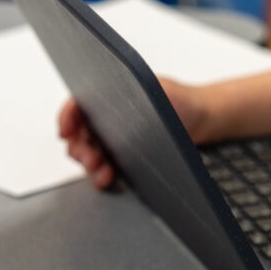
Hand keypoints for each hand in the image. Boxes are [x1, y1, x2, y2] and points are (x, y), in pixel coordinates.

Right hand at [58, 77, 206, 189]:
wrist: (204, 122)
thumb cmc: (183, 100)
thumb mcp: (162, 89)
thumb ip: (141, 91)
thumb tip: (120, 98)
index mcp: (109, 96)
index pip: (77, 104)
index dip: (66, 116)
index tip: (66, 131)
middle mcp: (107, 120)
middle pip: (79, 135)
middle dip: (79, 149)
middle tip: (92, 159)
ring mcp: (114, 141)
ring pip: (89, 155)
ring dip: (90, 165)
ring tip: (103, 173)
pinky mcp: (124, 160)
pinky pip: (104, 169)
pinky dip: (102, 175)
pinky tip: (109, 179)